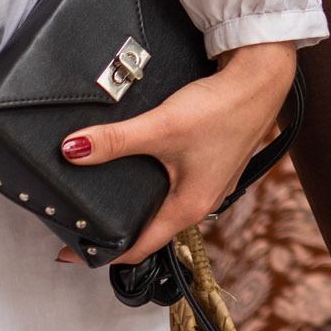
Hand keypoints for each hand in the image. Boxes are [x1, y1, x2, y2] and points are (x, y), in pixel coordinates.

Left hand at [60, 41, 299, 267]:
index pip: (138, 247)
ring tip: (106, 194)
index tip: (71, 251)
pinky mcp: (212, 161)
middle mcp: (201, 201)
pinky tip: (144, 164)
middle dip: (117, 228)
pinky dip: (155, 183)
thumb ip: (116, 141)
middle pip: (152, 228)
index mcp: (189, 208)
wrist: (260, 79)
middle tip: (82, 223)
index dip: (102, 252)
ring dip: (138, 204)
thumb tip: (72, 150)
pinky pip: (177, 183)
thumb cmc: (221, 109)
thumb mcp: (161, 127)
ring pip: (165, 204)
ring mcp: (209, 182)